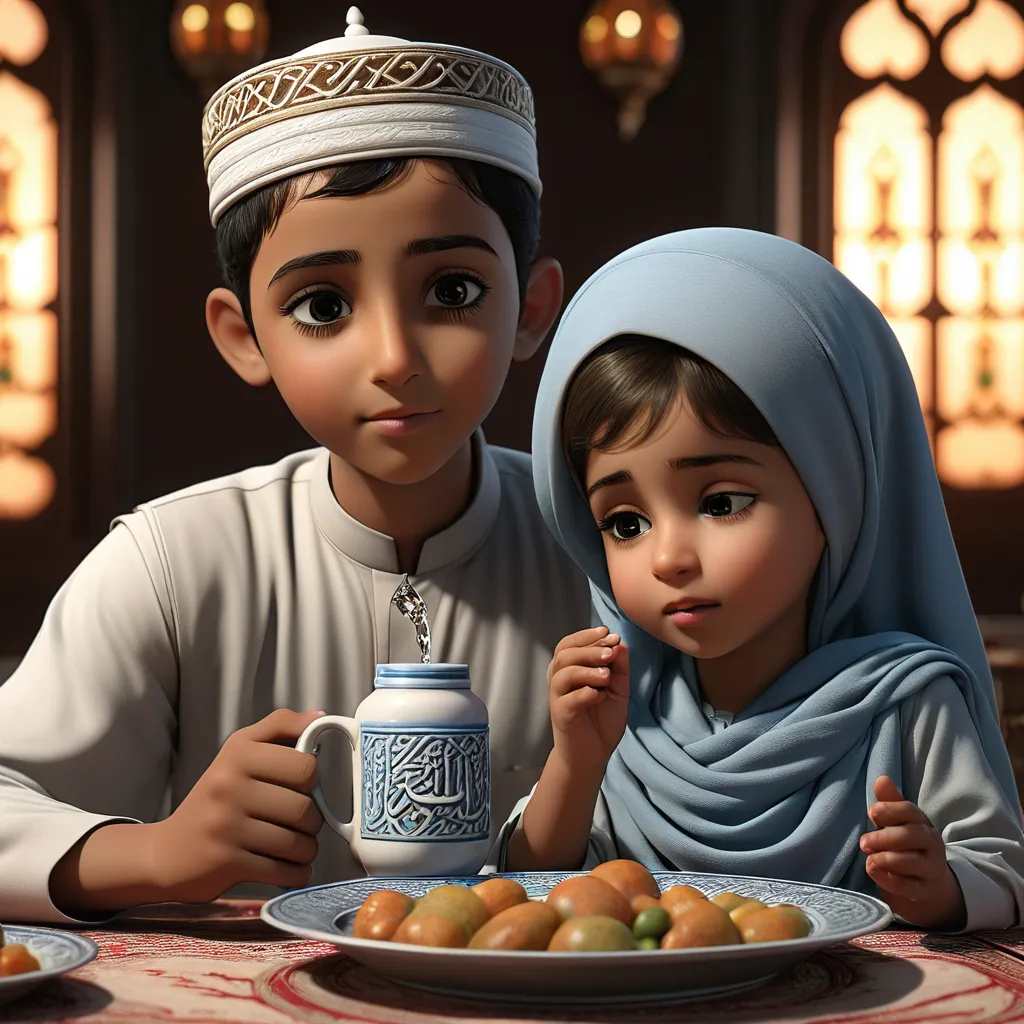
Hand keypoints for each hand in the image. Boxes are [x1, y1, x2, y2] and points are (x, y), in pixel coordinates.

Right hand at [151, 708, 325, 903]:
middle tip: (302, 824)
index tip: (302, 789)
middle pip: (304, 808)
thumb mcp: (239, 751)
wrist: (166, 851)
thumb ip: (279, 727)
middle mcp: (229, 785)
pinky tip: (291, 868)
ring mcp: (225, 825)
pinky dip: (295, 874)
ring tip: (297, 847)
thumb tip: (322, 716)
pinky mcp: (226, 862)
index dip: (312, 781)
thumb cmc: (216, 797)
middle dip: (313, 821)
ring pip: (296, 843)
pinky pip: (282, 870)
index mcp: (238, 753)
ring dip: (306, 850)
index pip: (305, 766)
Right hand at [548, 626, 629, 771]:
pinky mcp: (561, 715)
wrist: (593, 754)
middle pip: (565, 654)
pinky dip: (585, 693)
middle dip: (589, 649)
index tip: (609, 634)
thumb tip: (620, 643)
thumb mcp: (618, 689)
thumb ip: (619, 667)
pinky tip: (600, 696)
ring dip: (586, 669)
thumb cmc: (602, 720)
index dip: (587, 636)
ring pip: (563, 673)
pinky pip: (568, 699)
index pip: (570, 644)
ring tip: (606, 676)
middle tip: (610, 653)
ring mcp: (558, 698)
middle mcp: (560, 681)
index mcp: (571, 670)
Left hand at [861, 775, 964, 929]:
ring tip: (870, 858)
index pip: (910, 811)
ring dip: (885, 858)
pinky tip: (874, 871)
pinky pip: (907, 886)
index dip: (890, 810)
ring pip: (911, 861)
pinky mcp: (924, 891)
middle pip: (912, 835)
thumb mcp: (898, 824)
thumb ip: (889, 803)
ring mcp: (931, 869)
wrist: (928, 886)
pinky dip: (888, 879)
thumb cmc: (907, 847)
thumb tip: (881, 779)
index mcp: (922, 823)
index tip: (872, 813)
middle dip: (884, 837)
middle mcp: (932, 844)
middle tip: (864, 842)